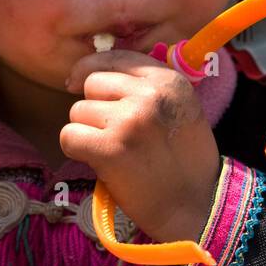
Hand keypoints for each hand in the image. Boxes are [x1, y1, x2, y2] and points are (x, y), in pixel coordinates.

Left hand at [61, 49, 220, 245]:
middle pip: (91, 84)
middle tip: (113, 134)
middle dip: (94, 108)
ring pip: (77, 111)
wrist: (196, 207)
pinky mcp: (111, 148)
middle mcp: (150, 94)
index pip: (114, 58)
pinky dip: (76, 150)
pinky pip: (69, 136)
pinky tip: (98, 162)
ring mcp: (130, 120)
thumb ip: (146, 87)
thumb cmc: (184, 162)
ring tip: (113, 151)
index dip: (90, 70)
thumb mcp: (179, 108)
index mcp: (169, 79)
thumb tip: (89, 73)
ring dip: (87, 132)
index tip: (76, 84)